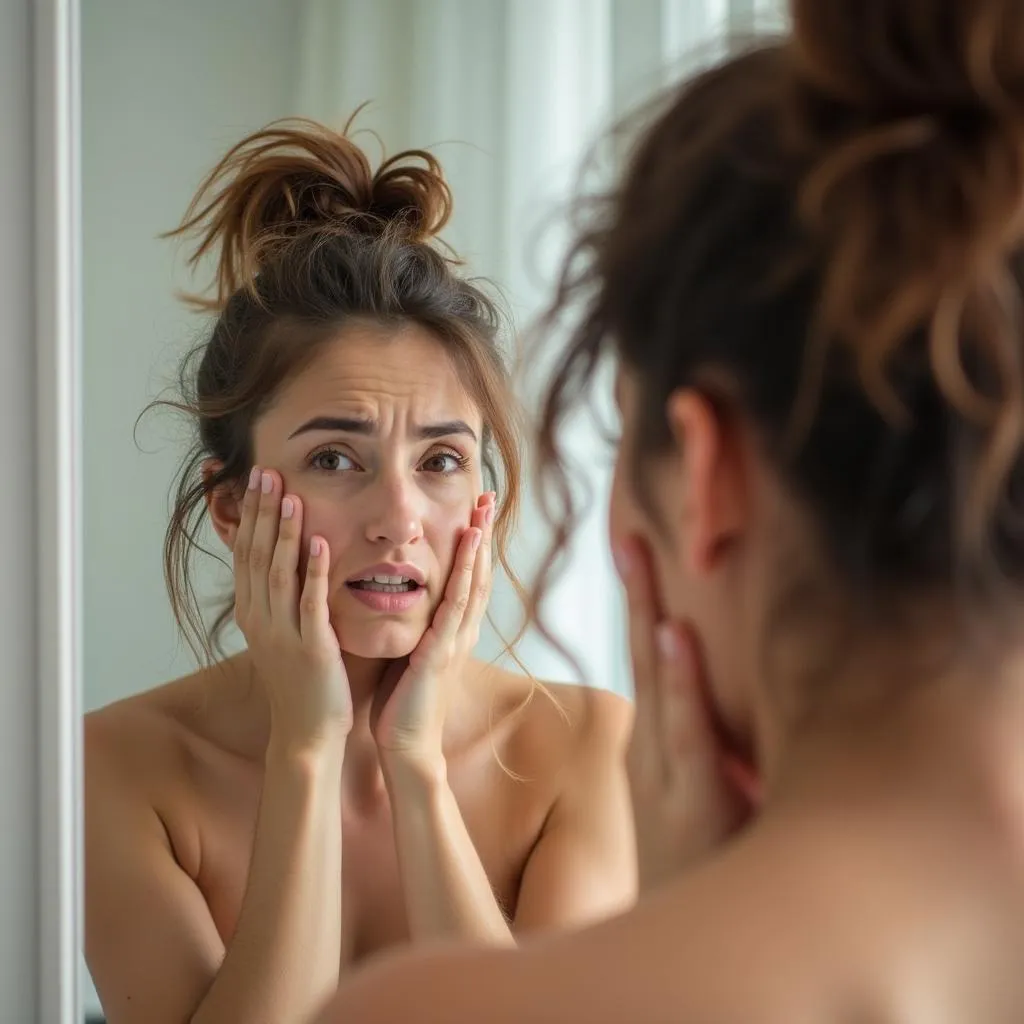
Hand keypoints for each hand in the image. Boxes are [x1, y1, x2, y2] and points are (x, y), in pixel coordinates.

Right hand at [233, 466, 352, 750]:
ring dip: (283, 534)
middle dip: (260, 512)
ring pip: (277, 574)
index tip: (256, 479)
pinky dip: (314, 572)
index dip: (249, 515)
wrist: (307, 732)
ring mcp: (283, 633)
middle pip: (254, 555)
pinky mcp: (311, 648)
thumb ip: (283, 597)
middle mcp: (260, 619)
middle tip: (265, 472)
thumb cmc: (301, 681)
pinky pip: (311, 603)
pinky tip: (320, 544)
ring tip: (289, 497)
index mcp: (253, 613)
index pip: (245, 553)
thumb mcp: (283, 633)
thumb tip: (288, 558)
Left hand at [371, 492, 494, 773]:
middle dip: (483, 532)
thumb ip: (415, 624)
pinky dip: (465, 572)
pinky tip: (469, 546)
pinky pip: (456, 604)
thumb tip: (400, 595)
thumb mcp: (411, 651)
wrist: (406, 744)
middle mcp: (462, 629)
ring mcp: (456, 639)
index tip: (473, 508)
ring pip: (473, 581)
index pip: (466, 576)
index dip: (473, 542)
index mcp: (452, 629)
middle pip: (477, 571)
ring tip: (483, 509)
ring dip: (479, 543)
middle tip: (488, 494)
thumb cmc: (403, 701)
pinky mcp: (443, 650)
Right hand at [616, 537, 758, 891]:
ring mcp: (673, 772)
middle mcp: (658, 748)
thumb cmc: (716, 859)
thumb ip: (701, 739)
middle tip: (629, 530)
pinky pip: (689, 732)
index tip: (636, 542)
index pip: (647, 660)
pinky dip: (681, 683)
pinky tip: (676, 635)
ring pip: (657, 680)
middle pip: (643, 655)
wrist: (707, 936)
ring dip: (646, 614)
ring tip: (640, 556)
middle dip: (638, 592)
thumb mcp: (704, 797)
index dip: (643, 603)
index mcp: (658, 742)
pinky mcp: (697, 800)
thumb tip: (704, 674)